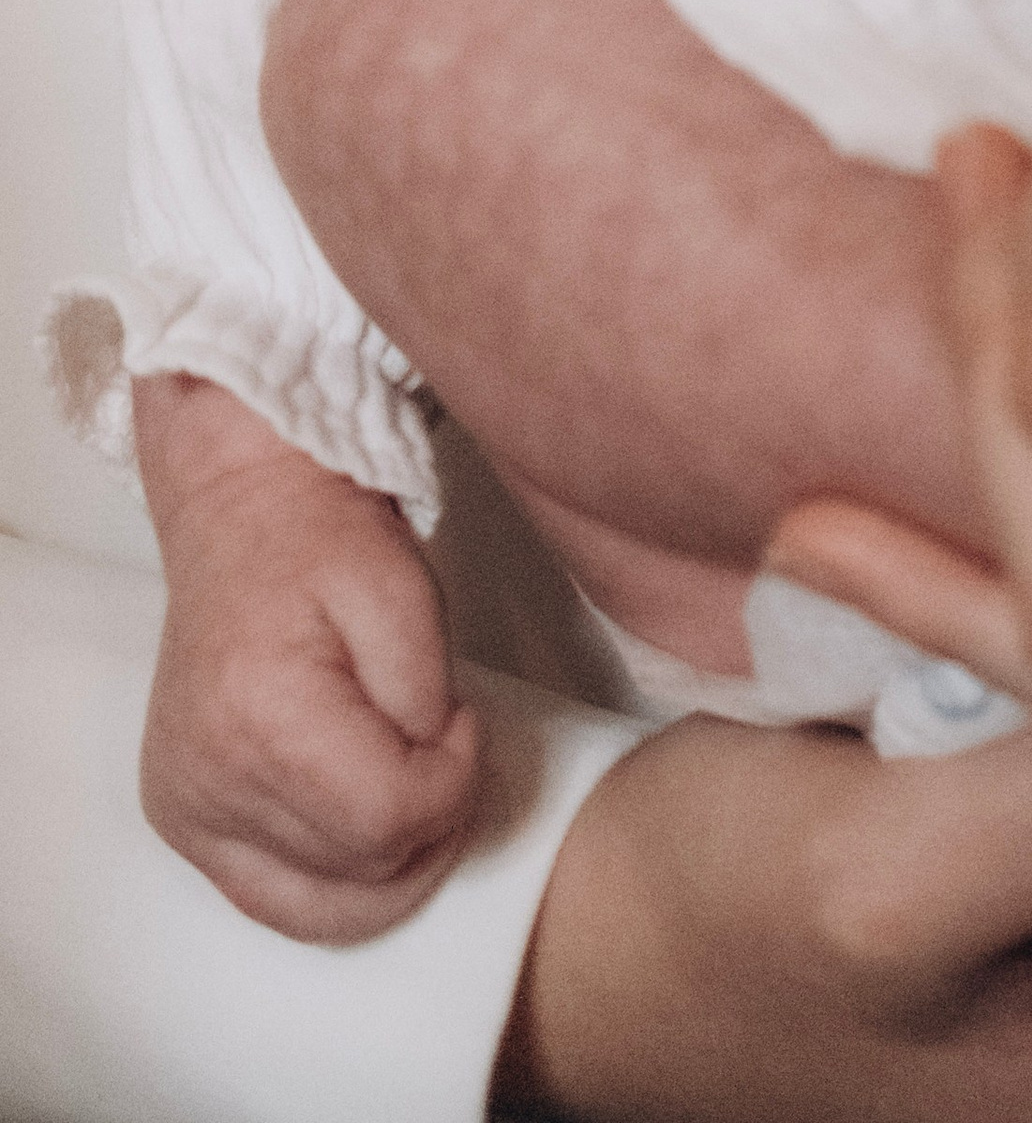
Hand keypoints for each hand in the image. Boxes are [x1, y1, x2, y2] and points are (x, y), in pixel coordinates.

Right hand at [131, 372, 480, 941]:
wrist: (238, 512)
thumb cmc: (325, 541)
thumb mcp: (405, 593)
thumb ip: (424, 696)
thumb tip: (431, 775)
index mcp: (264, 717)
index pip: (391, 819)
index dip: (454, 781)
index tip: (464, 719)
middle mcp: (209, 780)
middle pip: (359, 874)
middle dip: (427, 823)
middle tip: (443, 752)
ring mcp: (185, 809)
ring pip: (317, 909)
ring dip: (385, 863)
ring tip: (409, 786)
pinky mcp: (179, 819)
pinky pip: (269, 899)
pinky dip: (331, 877)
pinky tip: (361, 816)